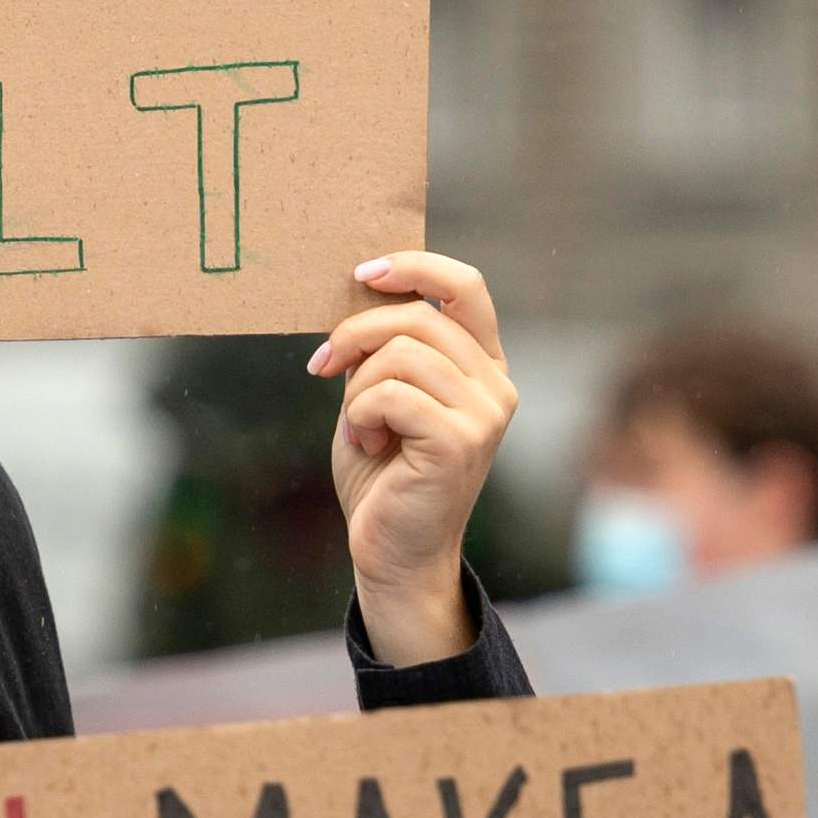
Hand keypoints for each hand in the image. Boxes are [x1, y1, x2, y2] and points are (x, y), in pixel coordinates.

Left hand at [310, 251, 514, 665]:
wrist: (391, 552)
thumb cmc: (383, 476)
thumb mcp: (378, 396)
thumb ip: (383, 349)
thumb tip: (359, 292)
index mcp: (483, 365)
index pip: (465, 286)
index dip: (414, 266)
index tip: (362, 273)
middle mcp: (495, 385)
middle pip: (418, 315)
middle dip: (355, 334)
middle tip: (322, 366)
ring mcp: (485, 414)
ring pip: (399, 354)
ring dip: (357, 388)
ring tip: (360, 427)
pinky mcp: (460, 441)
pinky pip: (389, 394)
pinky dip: (360, 415)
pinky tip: (368, 445)